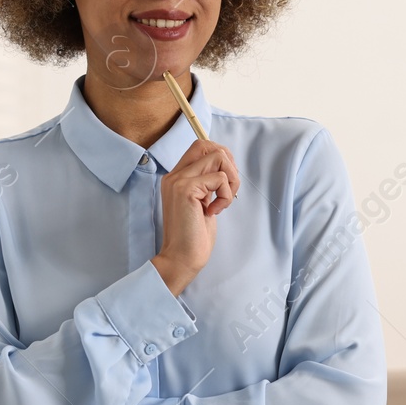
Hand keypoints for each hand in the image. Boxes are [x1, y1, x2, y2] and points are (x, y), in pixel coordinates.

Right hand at [151, 138, 239, 294]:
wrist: (181, 258)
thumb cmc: (194, 236)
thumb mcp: (203, 202)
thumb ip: (208, 183)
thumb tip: (227, 167)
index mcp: (177, 178)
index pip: (200, 147)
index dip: (221, 157)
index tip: (227, 181)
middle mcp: (174, 175)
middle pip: (208, 145)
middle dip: (229, 164)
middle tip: (229, 189)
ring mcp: (179, 181)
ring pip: (218, 157)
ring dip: (231, 180)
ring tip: (223, 202)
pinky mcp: (186, 189)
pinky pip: (220, 178)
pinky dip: (226, 196)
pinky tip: (214, 212)